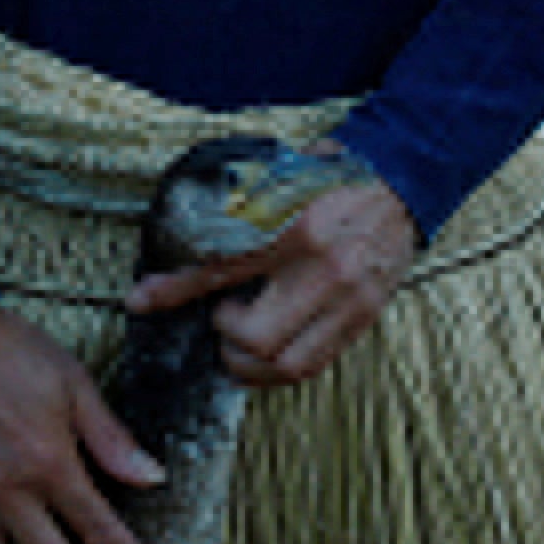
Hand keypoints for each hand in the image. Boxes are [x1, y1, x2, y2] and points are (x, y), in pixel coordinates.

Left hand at [133, 172, 420, 391]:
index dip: (174, 289)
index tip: (140, 300)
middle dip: (225, 339)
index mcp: (294, 225)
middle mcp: (324, 268)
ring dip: (250, 365)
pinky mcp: (364, 317)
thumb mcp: (276, 180)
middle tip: (221, 318)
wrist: (403, 177)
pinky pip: (314, 364)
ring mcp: (349, 298)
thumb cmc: (332, 175)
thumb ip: (236, 215)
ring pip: (285, 365)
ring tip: (241, 342)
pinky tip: (269, 350)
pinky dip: (280, 368)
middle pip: (256, 338)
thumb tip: (184, 245)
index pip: (221, 268)